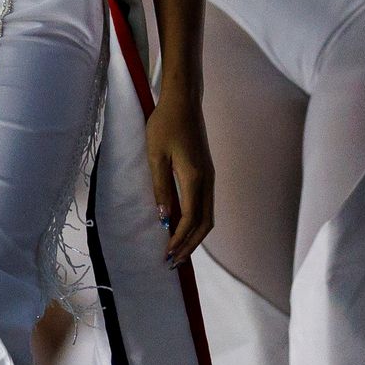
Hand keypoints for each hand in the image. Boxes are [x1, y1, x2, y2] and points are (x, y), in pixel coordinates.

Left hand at [146, 88, 213, 267]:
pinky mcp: (206, 173)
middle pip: (205, 224)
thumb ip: (160, 188)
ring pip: (207, 216)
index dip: (179, 240)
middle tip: (173, 262)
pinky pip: (205, 206)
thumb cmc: (165, 125)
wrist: (183, 102)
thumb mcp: (155, 156)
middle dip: (190, 245)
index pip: (190, 220)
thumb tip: (164, 219)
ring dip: (194, 236)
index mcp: (195, 178)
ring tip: (178, 251)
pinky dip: (196, 223)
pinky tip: (182, 228)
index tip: (166, 255)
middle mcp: (207, 181)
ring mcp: (209, 177)